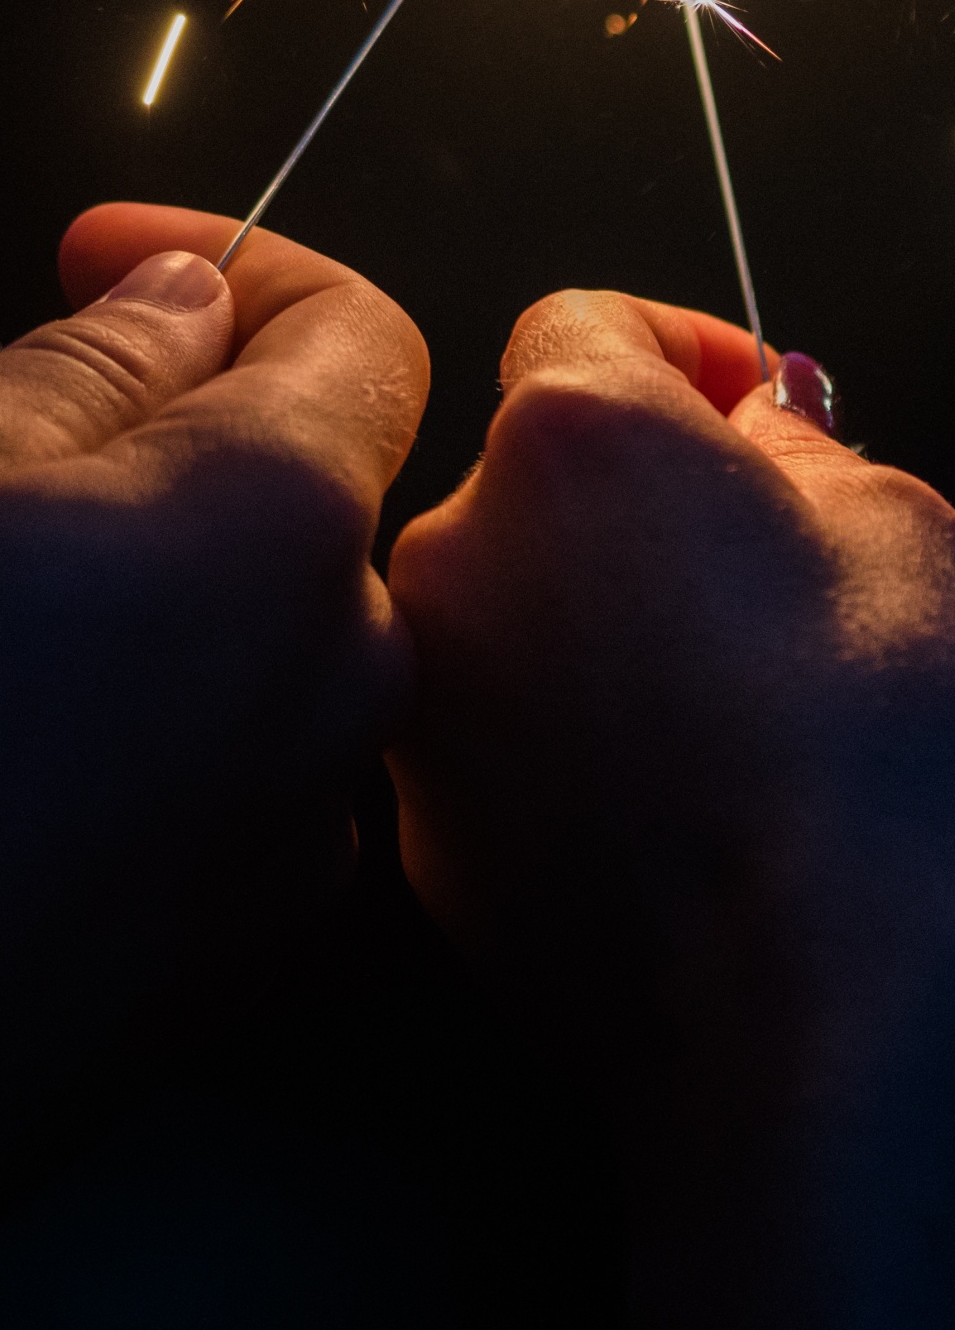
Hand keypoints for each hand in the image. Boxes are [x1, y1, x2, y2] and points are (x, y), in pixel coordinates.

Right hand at [0, 205, 425, 1286]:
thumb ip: (88, 357)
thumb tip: (189, 301)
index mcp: (289, 517)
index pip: (364, 331)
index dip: (234, 265)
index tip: (104, 260)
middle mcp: (348, 671)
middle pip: (318, 482)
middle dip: (183, 425)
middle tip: (4, 440)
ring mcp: (308, 819)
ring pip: (267, 624)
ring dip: (163, 573)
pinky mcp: (248, 935)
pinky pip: (237, 754)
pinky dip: (158, 705)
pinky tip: (12, 737)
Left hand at [387, 289, 954, 1329]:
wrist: (826, 1007)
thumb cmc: (875, 767)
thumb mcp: (903, 532)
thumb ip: (801, 446)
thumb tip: (758, 430)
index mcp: (572, 438)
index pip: (585, 322)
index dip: (680, 355)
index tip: (741, 407)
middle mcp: (456, 549)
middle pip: (529, 474)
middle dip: (629, 502)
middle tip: (749, 573)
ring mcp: (427, 700)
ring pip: (500, 611)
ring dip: (581, 622)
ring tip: (714, 703)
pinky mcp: (425, 833)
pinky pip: (487, 738)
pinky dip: (553, 743)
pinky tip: (664, 795)